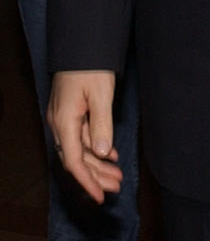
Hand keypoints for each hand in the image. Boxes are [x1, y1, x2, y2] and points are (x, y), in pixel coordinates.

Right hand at [47, 70, 122, 202]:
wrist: (81, 44)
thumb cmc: (90, 66)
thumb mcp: (100, 94)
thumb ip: (101, 124)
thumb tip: (101, 153)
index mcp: (64, 122)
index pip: (73, 161)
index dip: (87, 181)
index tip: (100, 196)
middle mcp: (60, 124)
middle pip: (76, 159)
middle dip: (96, 176)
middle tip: (117, 187)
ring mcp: (64, 118)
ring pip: (79, 149)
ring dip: (98, 164)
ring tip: (117, 176)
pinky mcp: (71, 112)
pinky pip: (81, 137)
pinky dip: (96, 148)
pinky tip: (110, 155)